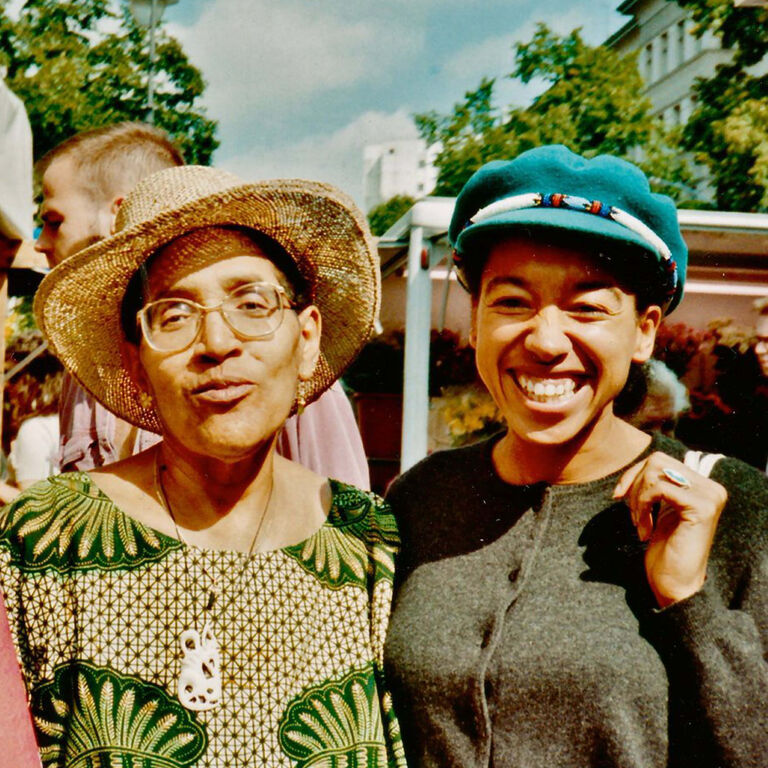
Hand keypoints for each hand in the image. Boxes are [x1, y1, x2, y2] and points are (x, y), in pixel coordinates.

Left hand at [613, 452, 727, 607]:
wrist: (674, 584)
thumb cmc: (664, 550)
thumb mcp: (658, 509)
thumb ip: (656, 485)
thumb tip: (636, 466)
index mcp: (702, 486)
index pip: (659, 460)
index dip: (633, 474)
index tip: (617, 496)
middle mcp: (711, 487)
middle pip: (656, 461)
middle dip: (633, 484)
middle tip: (632, 515)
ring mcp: (709, 496)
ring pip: (655, 472)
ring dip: (637, 499)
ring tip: (639, 524)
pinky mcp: (702, 507)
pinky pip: (658, 487)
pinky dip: (642, 506)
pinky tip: (644, 530)